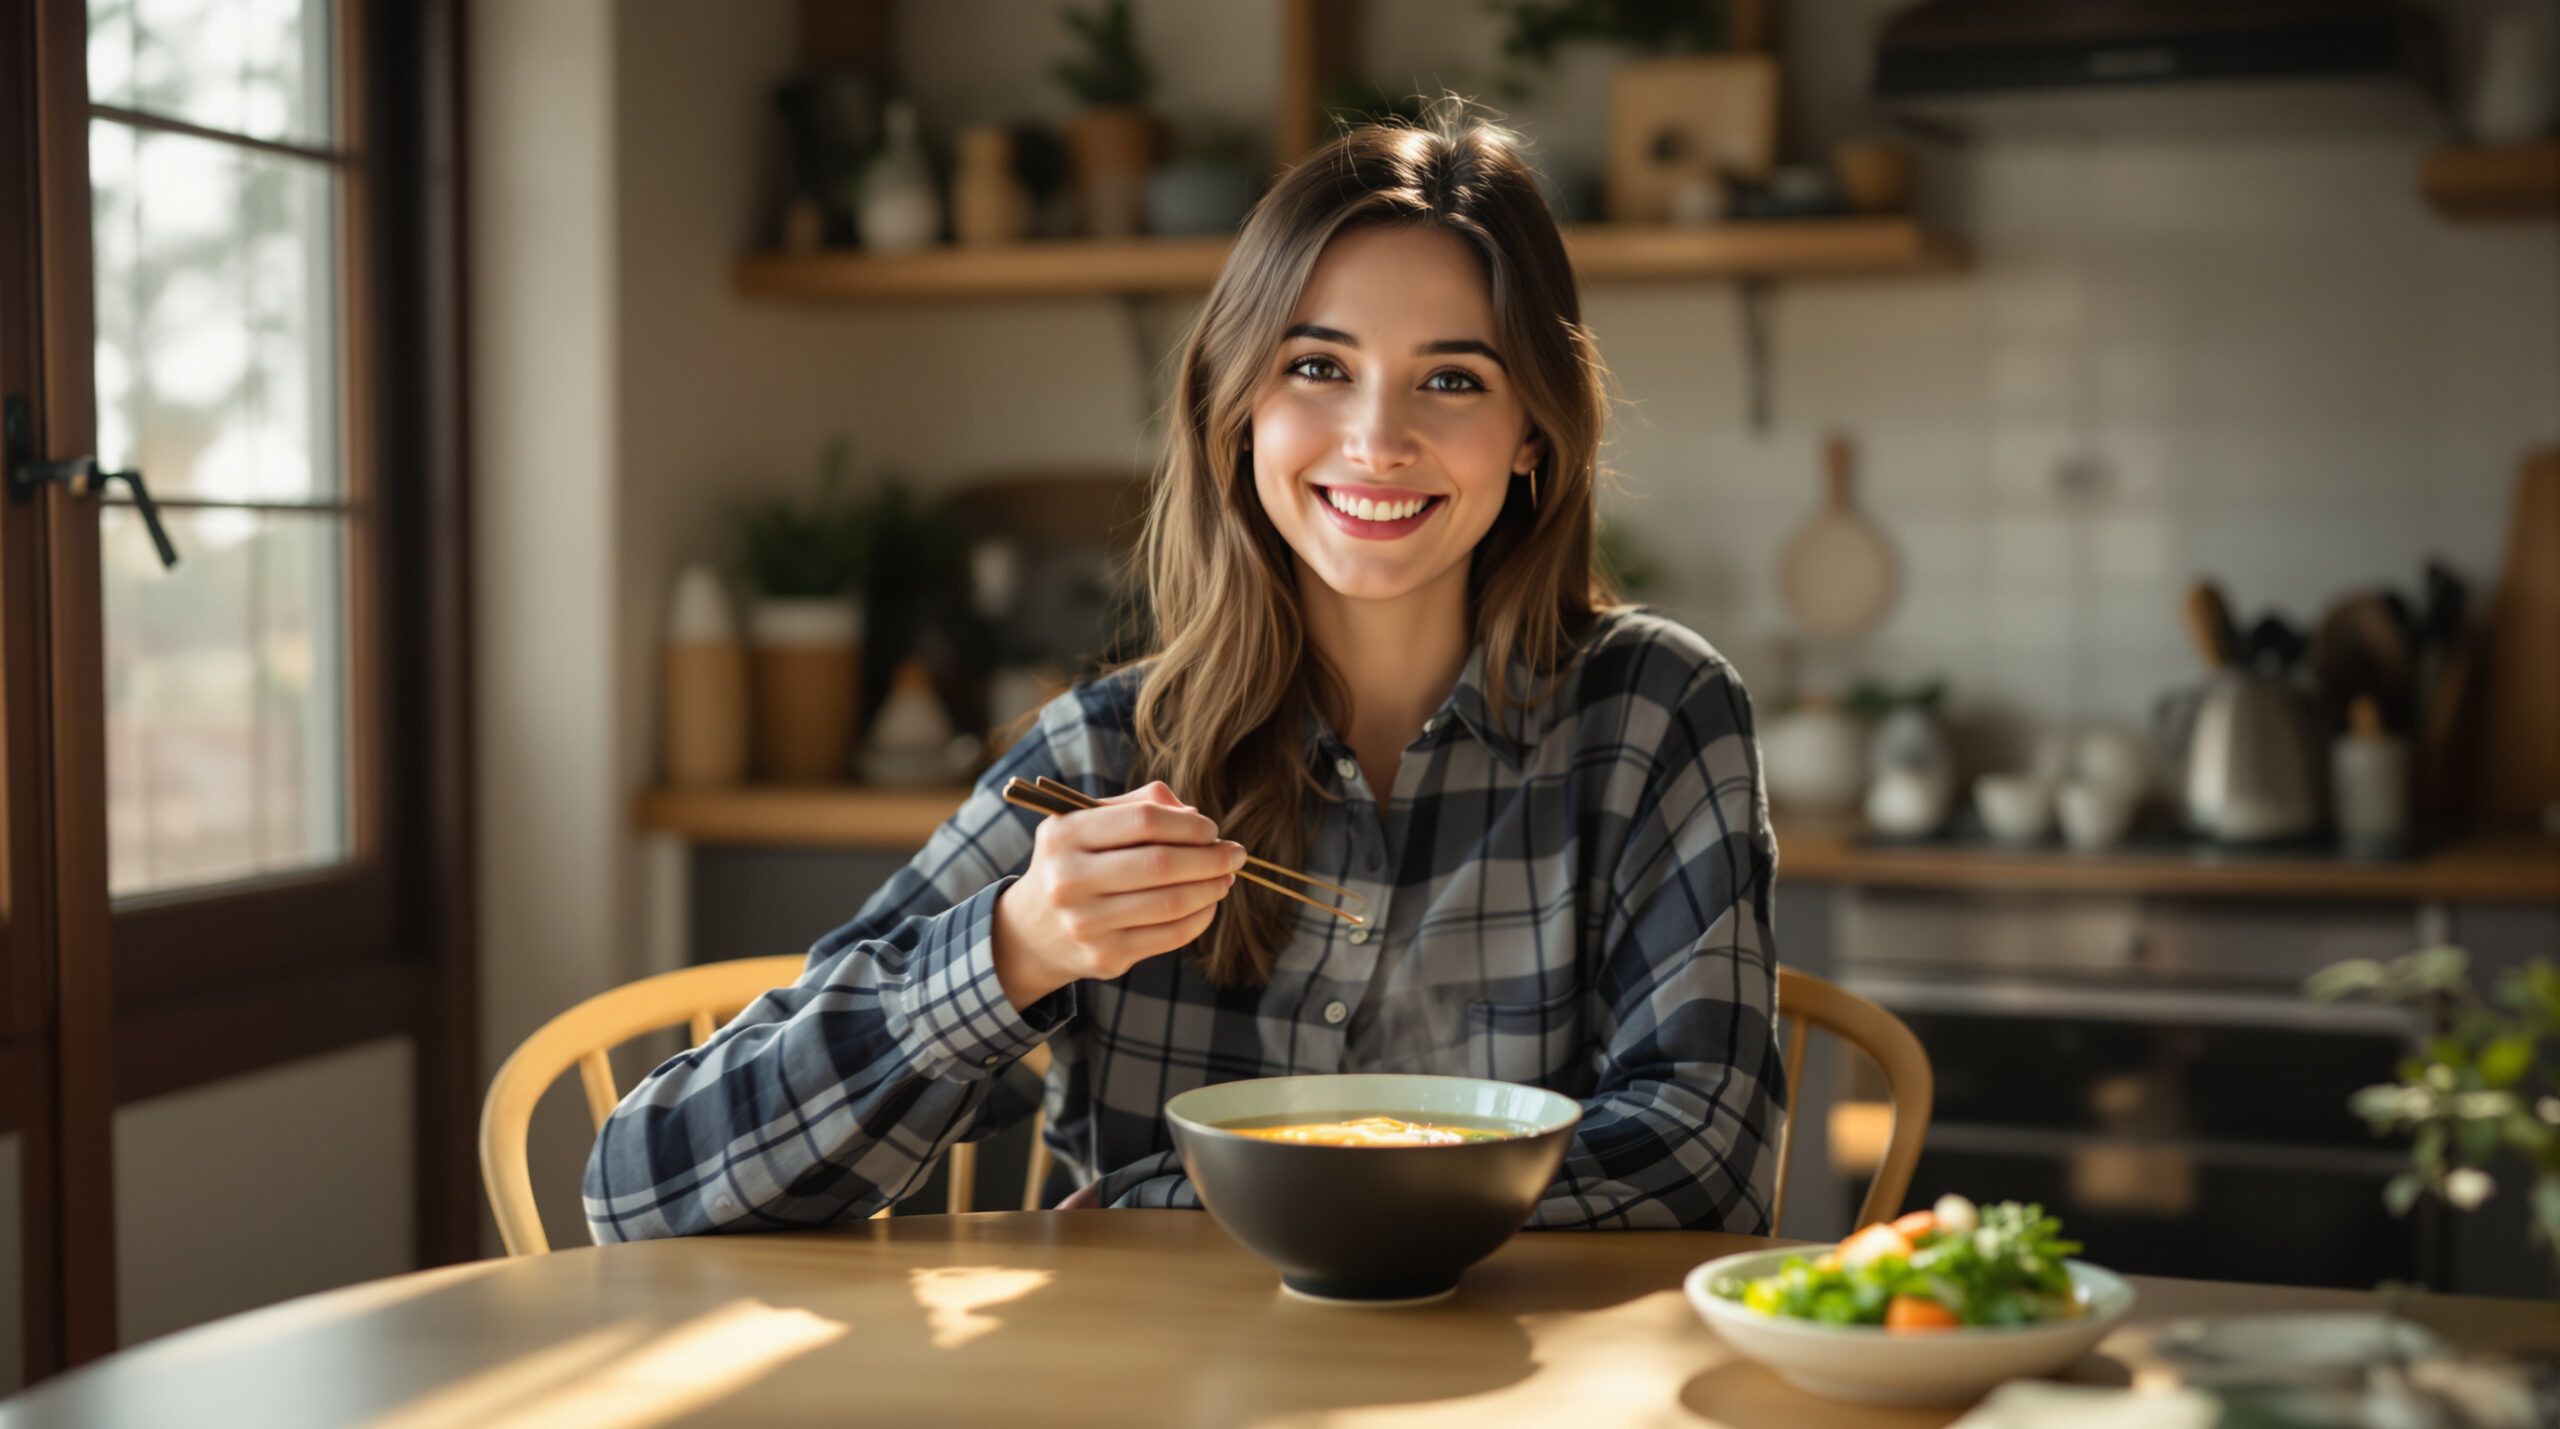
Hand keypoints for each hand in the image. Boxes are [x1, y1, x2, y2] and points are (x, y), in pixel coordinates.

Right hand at [991, 782, 1244, 1011]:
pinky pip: (1170, 936)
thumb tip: (1195, 816)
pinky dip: (1201, 917)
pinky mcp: (1105, 957)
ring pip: (1171, 903)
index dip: (1189, 825)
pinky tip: (1208, 904)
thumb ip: (1140, 806)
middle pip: (1161, 864)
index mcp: (1064, 835)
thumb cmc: (1074, 863)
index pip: (1143, 821)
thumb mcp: (1087, 823)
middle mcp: (1069, 880)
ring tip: (1226, 877)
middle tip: (1235, 854)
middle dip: (1211, 858)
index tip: (1212, 830)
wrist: (1031, 933)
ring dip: (1212, 888)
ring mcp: (1086, 924)